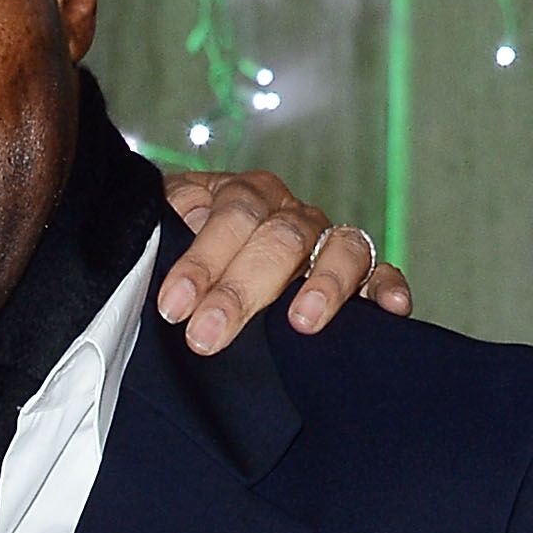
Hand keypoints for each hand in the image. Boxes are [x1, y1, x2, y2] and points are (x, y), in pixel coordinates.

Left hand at [156, 172, 412, 355]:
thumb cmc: (182, 251)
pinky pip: (380, 272)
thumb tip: (141, 253)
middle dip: (241, 290)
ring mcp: (326, 242)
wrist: (207, 255)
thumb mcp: (161, 235)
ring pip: (341, 247)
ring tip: (303, 322)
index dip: (203, 261)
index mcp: (243, 196)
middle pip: (279, 237)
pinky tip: (391, 309)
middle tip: (207, 336)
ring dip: (324, 284)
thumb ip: (156, 238)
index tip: (173, 307)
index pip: (231, 217)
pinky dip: (388, 287)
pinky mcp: (357, 274)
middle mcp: (289, 213)